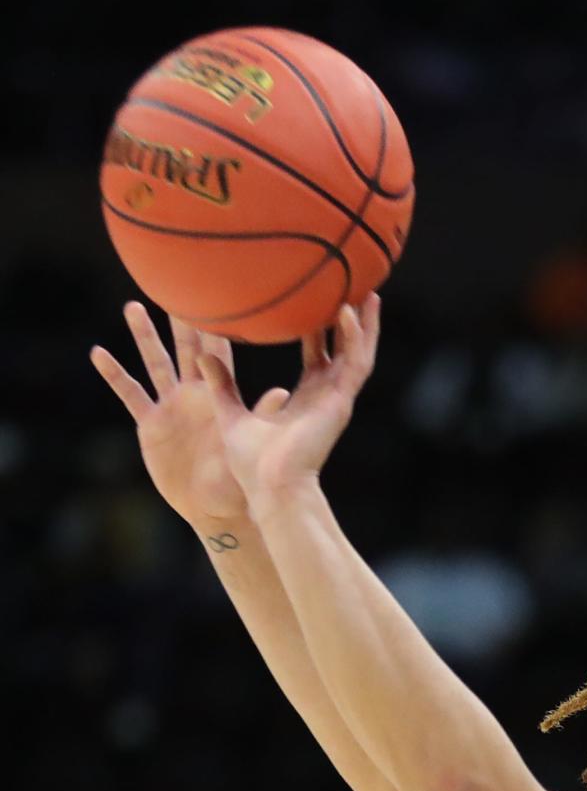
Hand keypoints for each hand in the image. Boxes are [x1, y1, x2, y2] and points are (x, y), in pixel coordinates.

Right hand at [90, 304, 289, 526]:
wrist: (216, 507)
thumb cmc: (240, 477)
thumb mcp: (247, 442)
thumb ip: (260, 415)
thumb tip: (283, 393)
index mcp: (219, 395)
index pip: (216, 352)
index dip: (214, 325)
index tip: (213, 293)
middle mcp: (193, 393)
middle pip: (183, 348)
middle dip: (178, 318)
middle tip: (172, 283)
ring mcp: (170, 406)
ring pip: (154, 362)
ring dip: (143, 337)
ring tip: (133, 306)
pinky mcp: (150, 424)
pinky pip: (130, 394)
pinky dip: (115, 375)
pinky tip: (99, 354)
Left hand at [196, 294, 380, 508]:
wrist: (269, 487)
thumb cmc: (252, 464)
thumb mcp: (231, 414)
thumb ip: (221, 385)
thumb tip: (201, 355)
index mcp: (305, 400)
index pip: (317, 357)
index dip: (317, 331)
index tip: (314, 304)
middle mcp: (325, 396)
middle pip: (345, 351)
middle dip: (351, 321)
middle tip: (352, 288)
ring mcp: (335, 399)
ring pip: (357, 353)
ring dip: (364, 324)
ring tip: (367, 290)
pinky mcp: (339, 403)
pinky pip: (353, 365)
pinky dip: (355, 338)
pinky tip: (349, 311)